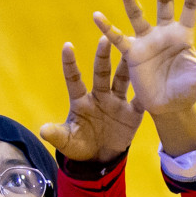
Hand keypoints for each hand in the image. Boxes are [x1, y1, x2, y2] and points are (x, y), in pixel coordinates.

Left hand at [39, 37, 143, 163]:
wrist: (100, 159)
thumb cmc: (80, 146)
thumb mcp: (67, 142)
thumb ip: (57, 135)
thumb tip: (42, 131)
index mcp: (81, 101)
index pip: (74, 80)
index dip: (70, 64)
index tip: (67, 46)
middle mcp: (99, 96)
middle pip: (101, 72)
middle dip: (102, 56)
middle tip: (105, 37)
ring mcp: (117, 103)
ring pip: (122, 79)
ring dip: (126, 65)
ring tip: (133, 48)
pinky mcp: (132, 113)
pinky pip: (140, 101)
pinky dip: (146, 92)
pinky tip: (152, 79)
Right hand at [92, 0, 195, 119]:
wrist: (169, 107)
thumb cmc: (188, 90)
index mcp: (184, 35)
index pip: (190, 7)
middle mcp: (165, 33)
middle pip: (164, 4)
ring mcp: (147, 42)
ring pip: (138, 15)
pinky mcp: (132, 54)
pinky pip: (118, 38)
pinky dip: (108, 28)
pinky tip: (97, 16)